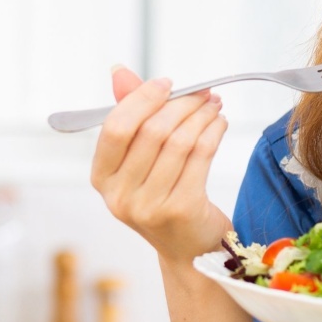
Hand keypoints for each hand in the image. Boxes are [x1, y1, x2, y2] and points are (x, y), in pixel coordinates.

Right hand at [91, 66, 230, 262]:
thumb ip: (129, 116)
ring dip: (202, 116)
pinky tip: (219, 124)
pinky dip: (214, 133)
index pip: (115, 128)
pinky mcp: (182, 210)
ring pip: (179, 142)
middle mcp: (120, 196)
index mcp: (101, 179)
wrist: (189, 249)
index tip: (167, 84)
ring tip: (214, 106)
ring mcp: (150, 207)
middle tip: (203, 93)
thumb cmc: (163, 197)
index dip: (142, 99)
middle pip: (152, 132)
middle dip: (182, 104)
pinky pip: (201, 156)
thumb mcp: (139, 161)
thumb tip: (119, 72)